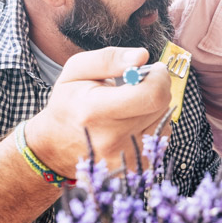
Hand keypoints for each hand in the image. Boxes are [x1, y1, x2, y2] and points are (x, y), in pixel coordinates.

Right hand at [26, 46, 171, 176]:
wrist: (57, 146)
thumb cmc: (69, 103)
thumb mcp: (76, 70)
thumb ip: (109, 58)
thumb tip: (142, 56)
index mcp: (95, 111)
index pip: (151, 94)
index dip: (159, 76)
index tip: (153, 69)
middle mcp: (112, 139)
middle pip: (161, 104)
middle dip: (157, 87)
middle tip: (141, 83)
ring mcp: (125, 156)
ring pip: (164, 118)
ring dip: (154, 105)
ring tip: (131, 104)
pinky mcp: (137, 166)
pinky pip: (162, 135)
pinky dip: (153, 122)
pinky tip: (133, 121)